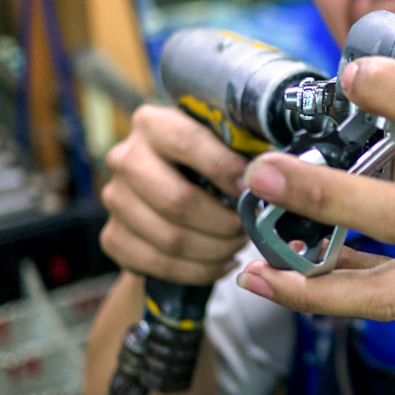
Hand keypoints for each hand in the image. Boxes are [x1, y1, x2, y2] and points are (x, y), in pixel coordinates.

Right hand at [100, 105, 249, 283]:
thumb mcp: (227, 143)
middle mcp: (125, 157)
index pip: (189, 143)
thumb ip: (247, 150)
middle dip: (224, 222)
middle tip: (249, 228)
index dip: (227, 170)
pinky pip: (159, 265)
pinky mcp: (113, 237)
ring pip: (171, 239)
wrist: (173, 189)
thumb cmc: (212, 161)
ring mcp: (114, 199)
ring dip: (216, 249)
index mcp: (154, 123)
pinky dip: (199, 271)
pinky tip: (221, 262)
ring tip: (238, 244)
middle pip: (178, 201)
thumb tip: (281, 172)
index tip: (254, 190)